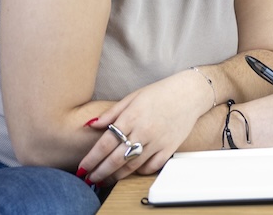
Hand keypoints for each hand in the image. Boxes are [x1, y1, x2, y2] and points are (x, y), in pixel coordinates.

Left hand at [77, 69, 210, 186]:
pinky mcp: (170, 148)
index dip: (91, 159)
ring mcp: (158, 141)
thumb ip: (111, 113)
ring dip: (116, 176)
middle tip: (89, 179)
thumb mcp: (132, 97)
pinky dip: (139, 172)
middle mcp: (144, 131)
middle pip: (116, 159)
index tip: (82, 168)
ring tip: (105, 180)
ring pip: (132, 166)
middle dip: (100, 172)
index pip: (105, 143)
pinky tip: (131, 171)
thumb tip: (91, 125)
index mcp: (131, 117)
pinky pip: (151, 167)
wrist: (189, 93)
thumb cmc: (160, 93)